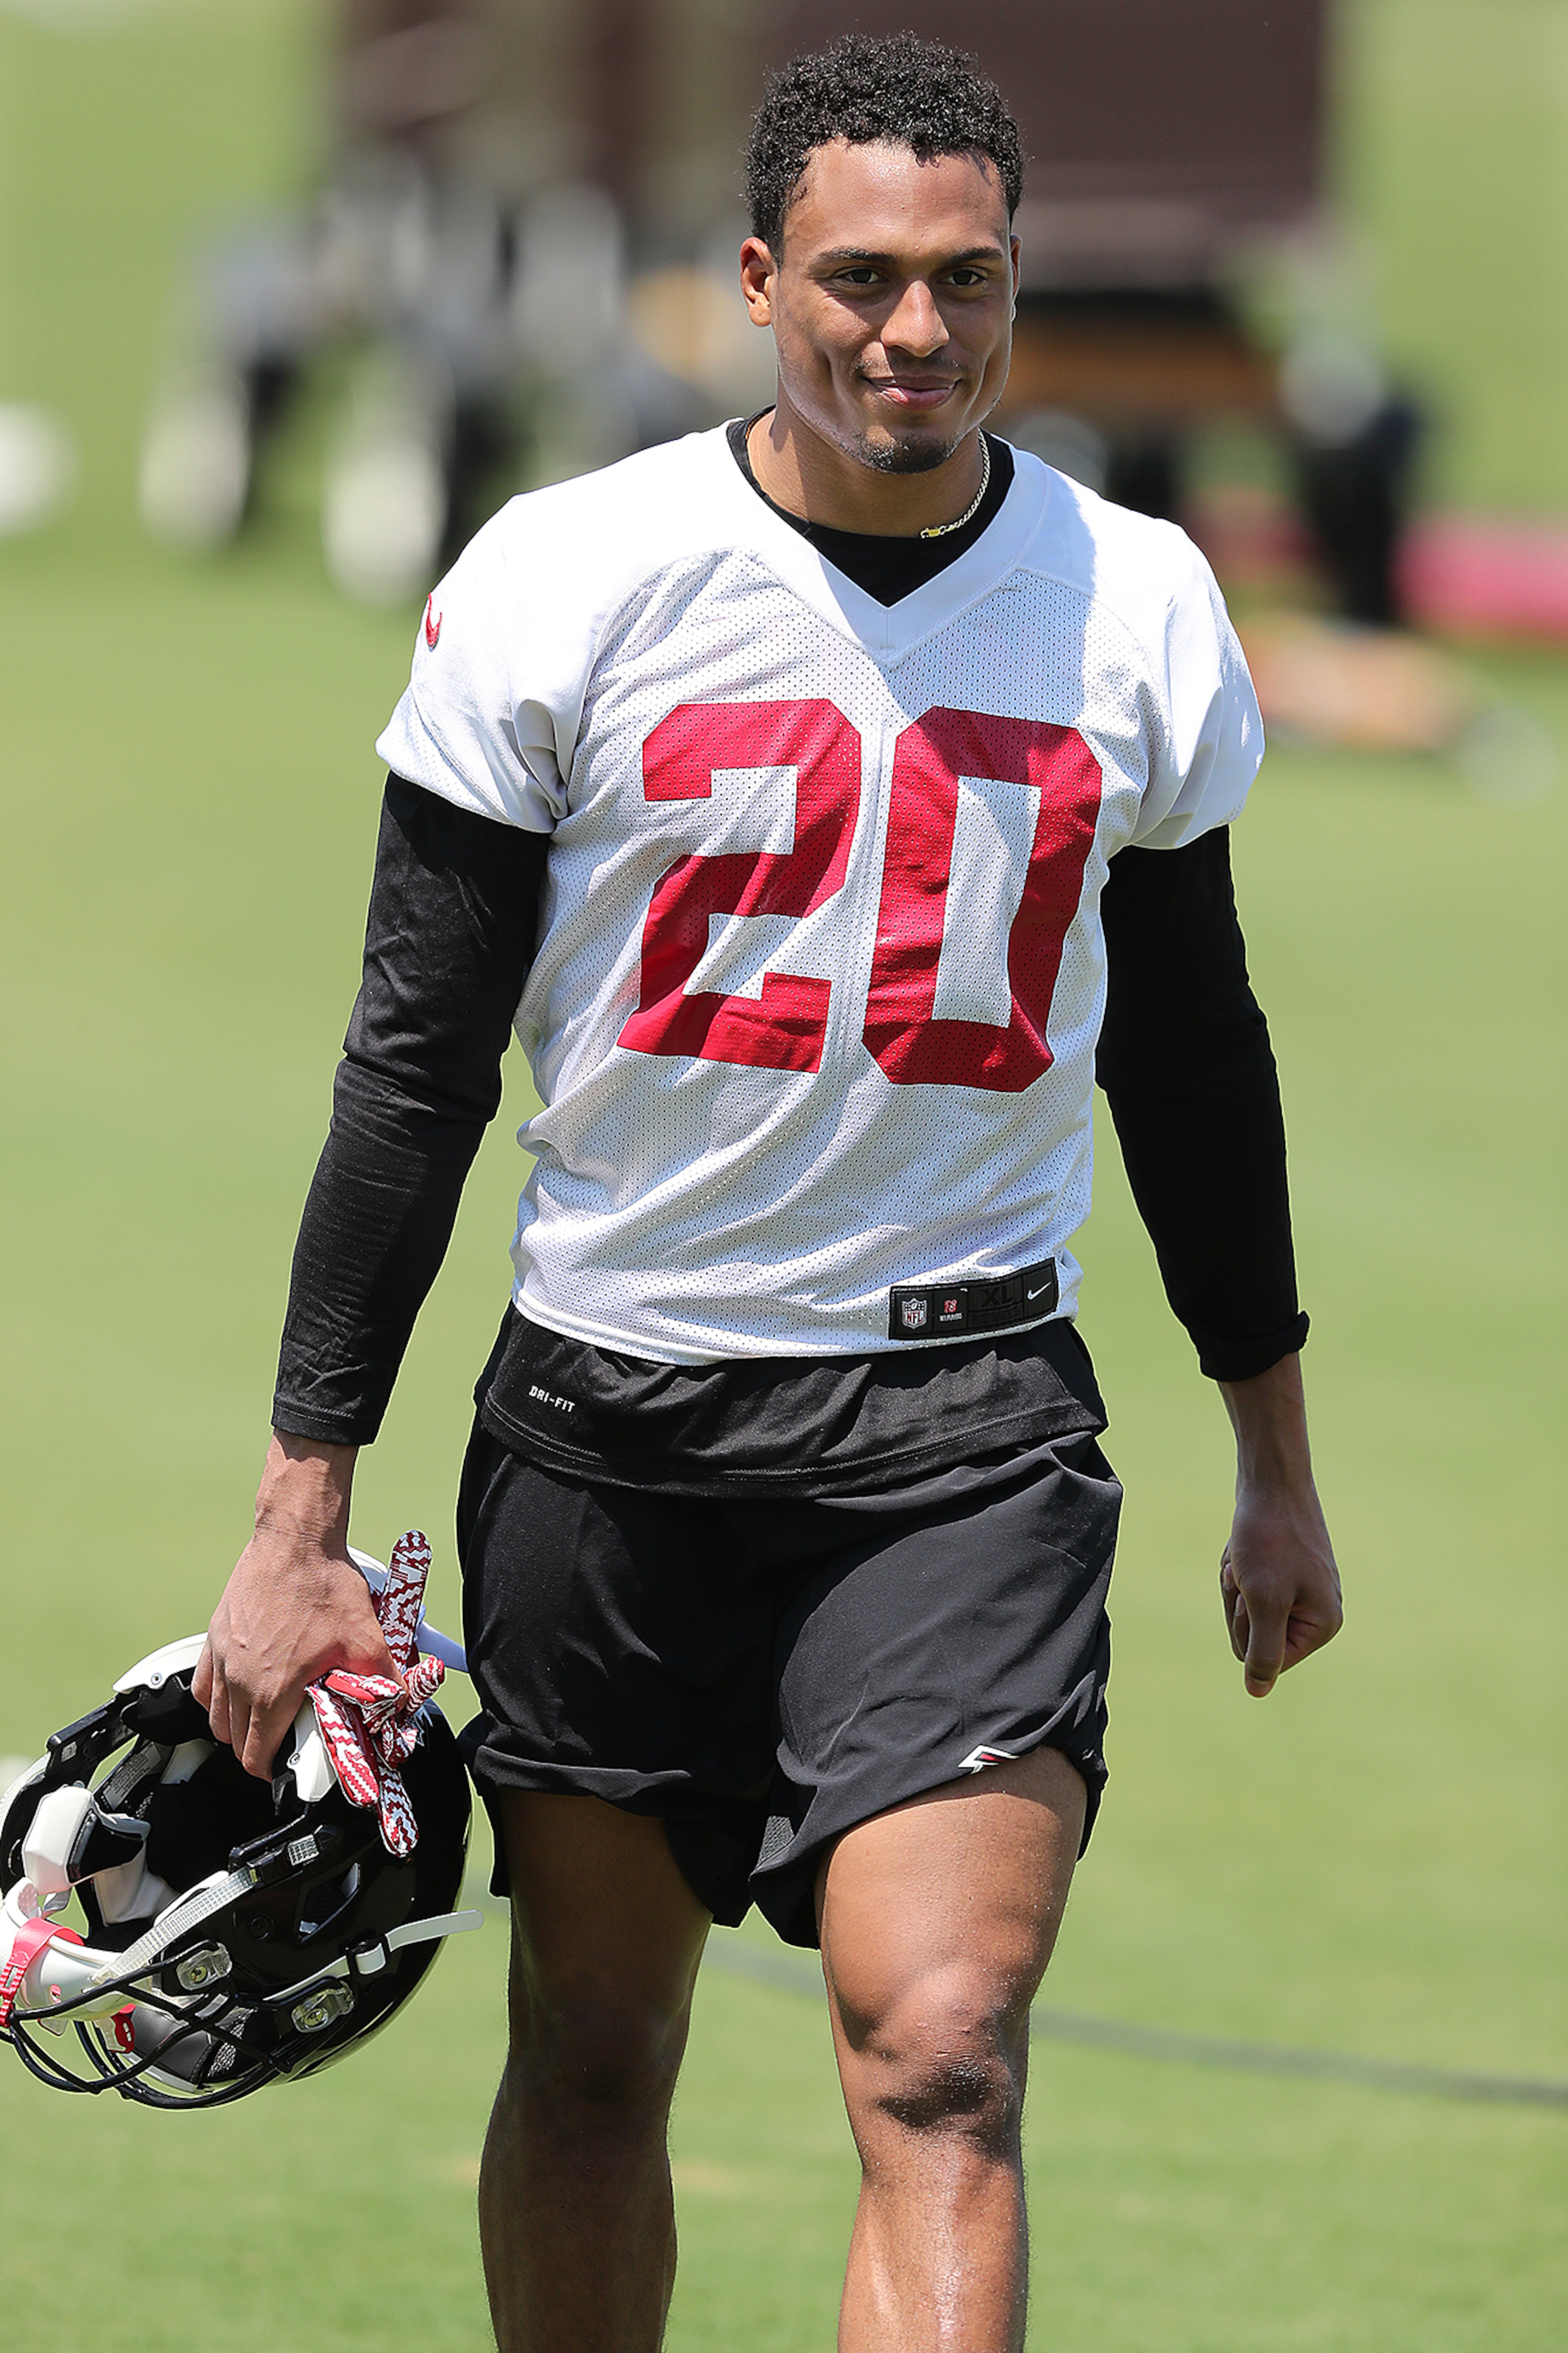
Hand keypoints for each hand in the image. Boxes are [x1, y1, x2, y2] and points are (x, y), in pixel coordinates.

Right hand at [193, 1432, 394, 1778]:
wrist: (296, 1540)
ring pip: (215, 1716)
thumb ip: (382, 1679)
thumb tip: (397, 1704)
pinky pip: (203, 1685)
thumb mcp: (365, 1637)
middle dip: (255, 1750)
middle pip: (233, 1741)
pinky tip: (236, 1692)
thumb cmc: (324, 1585)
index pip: (255, 1756)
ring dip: (235, 1727)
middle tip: (279, 1743)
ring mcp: (223, 1659)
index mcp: (273, 1691)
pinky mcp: (215, 1638)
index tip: (284, 1765)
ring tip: (261, 1720)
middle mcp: (240, 1680)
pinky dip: (216, 1698)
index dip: (271, 1769)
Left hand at [1219, 1479, 1341, 1696]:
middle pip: (1254, 1636)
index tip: (1255, 1589)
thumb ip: (1263, 1652)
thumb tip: (1257, 1692)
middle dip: (1240, 1602)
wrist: (1270, 1480)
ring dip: (1235, 1583)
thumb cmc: (1269, 1538)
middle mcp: (1318, 1612)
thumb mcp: (1263, 1600)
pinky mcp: (1284, 1570)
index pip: (1266, 1659)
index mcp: (1323, 1626)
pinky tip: (1243, 1547)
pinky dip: (1237, 1567)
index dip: (1247, 1626)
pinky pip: (1248, 1585)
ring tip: (1246, 1555)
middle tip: (1247, 1567)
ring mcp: (1301, 1590)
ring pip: (1247, 1609)